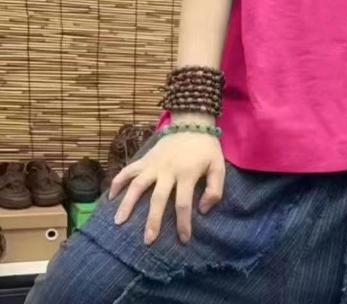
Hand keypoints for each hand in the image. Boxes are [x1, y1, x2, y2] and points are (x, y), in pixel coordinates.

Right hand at [109, 132, 224, 244]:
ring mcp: (154, 164)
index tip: (183, 240)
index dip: (183, 223)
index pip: (183, 203)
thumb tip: (202, 210)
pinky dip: (118, 182)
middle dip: (152, 221)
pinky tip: (110, 197)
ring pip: (137, 185)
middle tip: (148, 241)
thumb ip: (215, 189)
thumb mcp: (218, 166)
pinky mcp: (145, 158)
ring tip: (119, 222)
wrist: (193, 122)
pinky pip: (128, 170)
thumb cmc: (206, 149)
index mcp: (187, 173)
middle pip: (158, 198)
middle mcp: (168, 170)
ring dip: (127, 203)